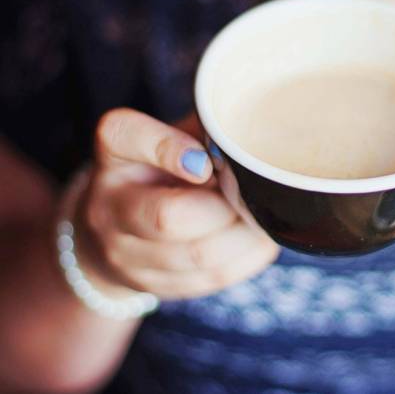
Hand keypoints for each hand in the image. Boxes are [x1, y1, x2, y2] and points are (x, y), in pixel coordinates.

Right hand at [76, 108, 278, 298]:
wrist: (117, 231)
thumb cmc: (165, 169)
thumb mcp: (176, 136)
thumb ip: (208, 133)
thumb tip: (260, 138)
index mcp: (115, 150)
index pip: (126, 136)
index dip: (170, 148)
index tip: (206, 162)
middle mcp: (108, 204)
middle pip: (169, 216)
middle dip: (226, 207)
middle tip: (251, 194)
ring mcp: (124, 253)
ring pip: (201, 254)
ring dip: (245, 234)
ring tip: (260, 216)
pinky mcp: (152, 285)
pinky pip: (214, 276)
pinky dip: (248, 256)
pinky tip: (257, 239)